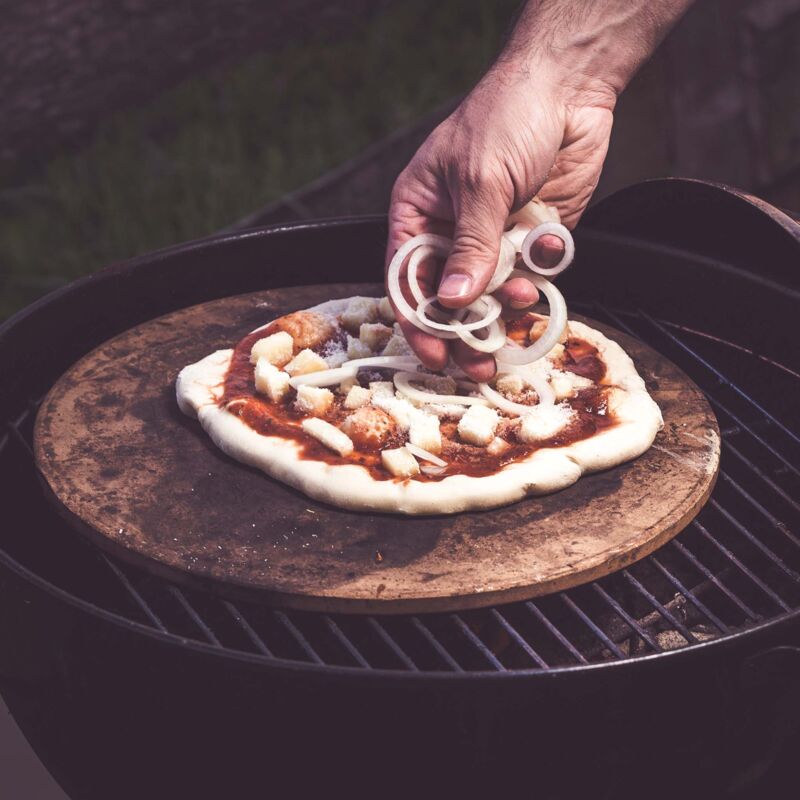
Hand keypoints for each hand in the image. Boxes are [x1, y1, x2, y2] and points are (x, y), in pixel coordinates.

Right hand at [385, 64, 614, 380]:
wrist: (569, 86)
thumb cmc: (506, 115)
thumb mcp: (480, 181)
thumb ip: (470, 246)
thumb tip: (454, 300)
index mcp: (419, 213)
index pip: (407, 279)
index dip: (419, 321)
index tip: (434, 354)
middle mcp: (453, 232)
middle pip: (450, 299)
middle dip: (465, 331)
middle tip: (480, 365)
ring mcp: (493, 239)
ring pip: (493, 296)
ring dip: (507, 306)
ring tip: (522, 298)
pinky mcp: (531, 241)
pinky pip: (531, 278)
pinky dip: (538, 279)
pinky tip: (544, 256)